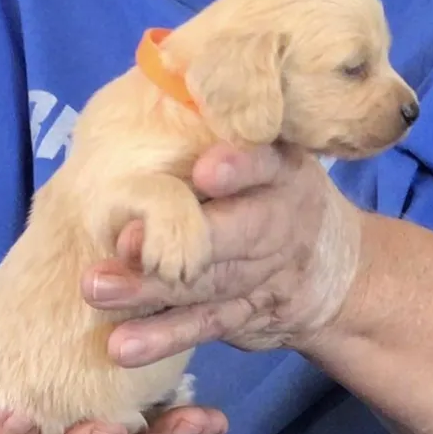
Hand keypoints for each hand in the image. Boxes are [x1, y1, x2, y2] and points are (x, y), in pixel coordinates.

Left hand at [82, 143, 362, 366]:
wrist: (334, 266)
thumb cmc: (276, 195)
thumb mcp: (273, 157)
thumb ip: (225, 135)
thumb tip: (148, 86)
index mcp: (284, 171)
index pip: (266, 164)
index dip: (239, 168)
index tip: (204, 171)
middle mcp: (279, 221)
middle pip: (234, 232)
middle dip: (181, 240)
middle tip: (123, 241)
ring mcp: (265, 275)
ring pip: (209, 283)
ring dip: (152, 291)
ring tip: (98, 290)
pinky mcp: (247, 314)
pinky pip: (205, 326)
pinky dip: (165, 336)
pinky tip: (123, 346)